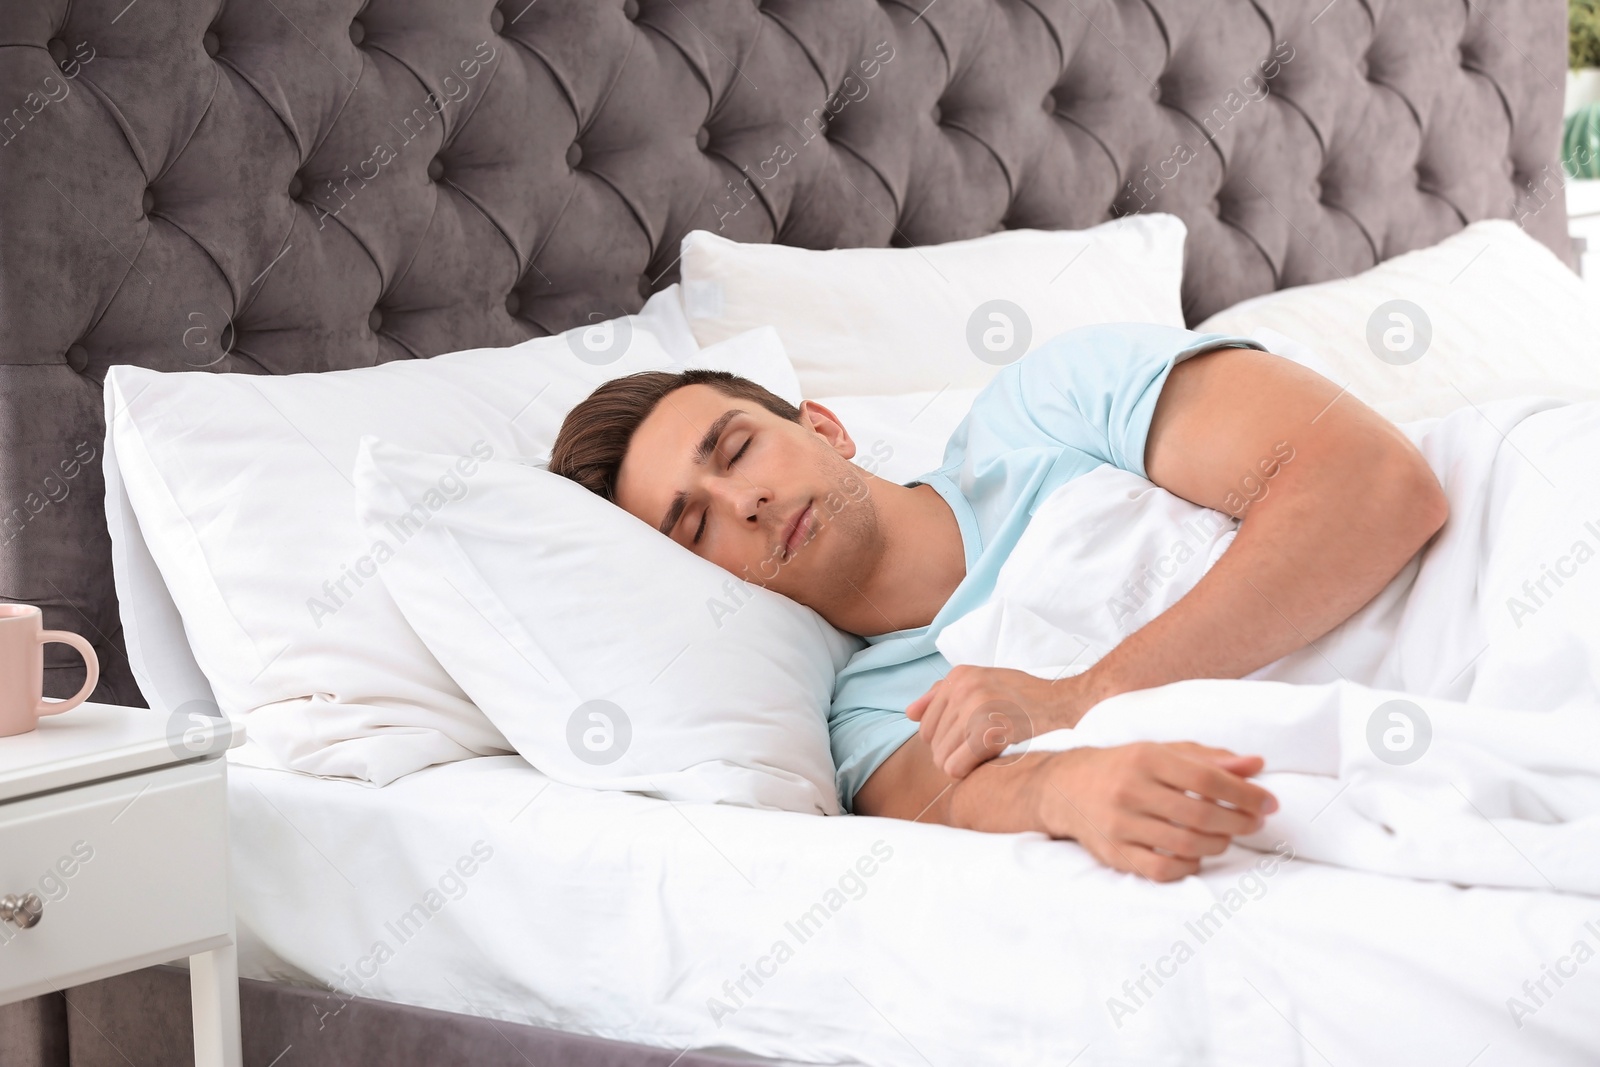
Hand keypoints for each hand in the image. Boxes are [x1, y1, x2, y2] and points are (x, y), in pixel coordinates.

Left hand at [906, 665, 1078, 778]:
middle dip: (954, 754)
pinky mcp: (988, 732)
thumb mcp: (986, 684)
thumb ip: (945, 695)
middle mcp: (964, 687)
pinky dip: (969, 773)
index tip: (977, 739)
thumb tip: (909, 713)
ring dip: (964, 766)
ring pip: (941, 759)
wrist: (1071, 707)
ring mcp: (976, 708)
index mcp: (960, 676)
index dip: (948, 740)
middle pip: (931, 744)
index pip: (925, 725)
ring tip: (993, 755)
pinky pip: (954, 768)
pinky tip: (991, 764)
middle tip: (987, 750)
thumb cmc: (1029, 701)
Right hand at [1033, 742, 1276, 881]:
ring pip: (1185, 845)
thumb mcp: (1163, 752)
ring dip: (1218, 845)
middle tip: (1254, 822)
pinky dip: (1188, 866)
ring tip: (1225, 837)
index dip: (1244, 793)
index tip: (1269, 803)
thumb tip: (1256, 765)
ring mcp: (1119, 825)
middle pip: (1199, 815)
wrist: (1067, 788)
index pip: (1206, 779)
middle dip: (1238, 822)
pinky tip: (1194, 855)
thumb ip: (1209, 759)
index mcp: (1146, 758)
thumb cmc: (1126, 767)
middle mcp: (1129, 790)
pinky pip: (1162, 870)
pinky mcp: (1114, 853)